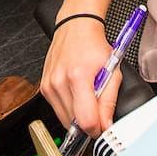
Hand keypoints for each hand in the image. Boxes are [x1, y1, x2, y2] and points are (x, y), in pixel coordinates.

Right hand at [41, 16, 117, 136]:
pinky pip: (57, 110)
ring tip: (86, 96)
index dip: (98, 128)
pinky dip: (68, 108)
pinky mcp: (44, 88)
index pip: (86, 121)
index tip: (103, 123)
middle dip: (88, 122)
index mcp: (78, 77)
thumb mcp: (112, 70)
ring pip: (65, 120)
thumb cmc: (93, 45)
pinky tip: (75, 93)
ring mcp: (49, 86)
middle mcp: (59, 83)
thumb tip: (107, 125)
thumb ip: (109, 101)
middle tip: (97, 106)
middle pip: (74, 125)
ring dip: (77, 116)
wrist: (75, 27)